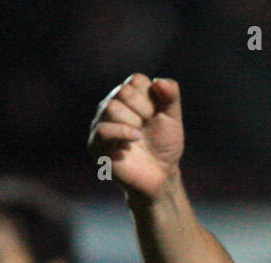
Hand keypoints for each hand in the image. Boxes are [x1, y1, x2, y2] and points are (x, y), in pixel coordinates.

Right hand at [88, 73, 183, 200]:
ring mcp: (101, 124)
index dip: (152, 98)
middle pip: (123, 92)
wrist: (161, 174)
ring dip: (134, 123)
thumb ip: (171, 96)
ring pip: (112, 108)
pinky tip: (135, 139)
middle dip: (144, 111)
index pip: (136, 80)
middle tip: (148, 127)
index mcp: (128, 96)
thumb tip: (159, 81)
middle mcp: (111, 106)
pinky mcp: (97, 145)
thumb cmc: (165, 145)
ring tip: (140, 137)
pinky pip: (103, 130)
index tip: (156, 115)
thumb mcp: (173, 118)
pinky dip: (122, 132)